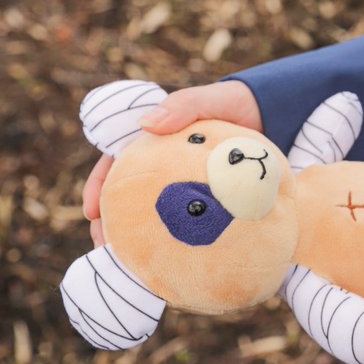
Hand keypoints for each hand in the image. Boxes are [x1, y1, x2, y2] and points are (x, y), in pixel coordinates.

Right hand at [81, 80, 261, 245]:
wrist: (272, 114)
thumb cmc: (232, 103)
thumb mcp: (207, 100)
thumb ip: (182, 106)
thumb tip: (146, 124)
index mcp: (153, 143)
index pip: (114, 167)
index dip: (98, 190)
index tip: (92, 213)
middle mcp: (164, 167)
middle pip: (127, 199)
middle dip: (110, 225)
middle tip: (105, 248)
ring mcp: (185, 185)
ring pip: (154, 216)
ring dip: (138, 240)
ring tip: (130, 264)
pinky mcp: (208, 200)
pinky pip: (189, 224)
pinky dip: (177, 242)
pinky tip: (174, 262)